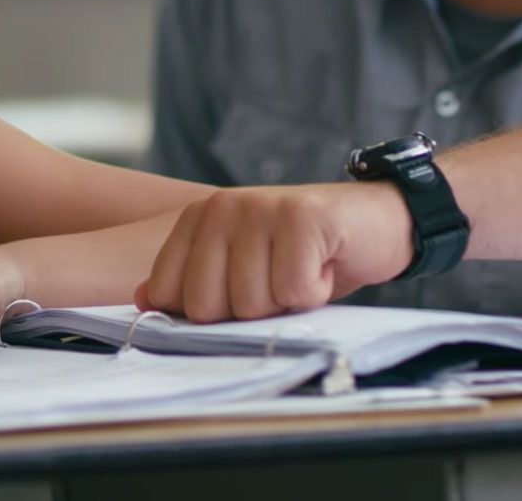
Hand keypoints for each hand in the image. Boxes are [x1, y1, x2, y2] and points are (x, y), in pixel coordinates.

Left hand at [135, 182, 410, 321]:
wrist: (378, 221)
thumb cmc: (305, 254)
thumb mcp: (242, 267)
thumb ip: (192, 280)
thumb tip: (144, 299)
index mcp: (198, 219)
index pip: (167, 294)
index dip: (208, 313)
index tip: (240, 293)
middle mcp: (222, 207)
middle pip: (205, 306)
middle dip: (248, 312)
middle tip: (276, 282)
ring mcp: (261, 209)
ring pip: (251, 303)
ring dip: (285, 303)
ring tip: (302, 270)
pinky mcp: (302, 218)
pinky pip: (293, 291)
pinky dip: (315, 292)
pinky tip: (324, 265)